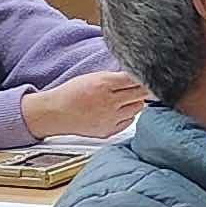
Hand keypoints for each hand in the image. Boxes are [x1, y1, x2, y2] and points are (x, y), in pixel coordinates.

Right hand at [23, 69, 148, 141]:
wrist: (55, 113)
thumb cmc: (72, 93)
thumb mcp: (93, 77)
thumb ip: (116, 77)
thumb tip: (139, 76)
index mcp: (104, 84)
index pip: (135, 79)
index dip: (145, 77)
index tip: (150, 75)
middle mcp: (109, 102)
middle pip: (141, 93)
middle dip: (145, 89)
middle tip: (145, 86)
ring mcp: (109, 118)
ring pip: (138, 108)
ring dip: (135, 102)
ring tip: (124, 99)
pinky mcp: (108, 131)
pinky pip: (129, 121)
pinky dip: (127, 115)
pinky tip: (118, 111)